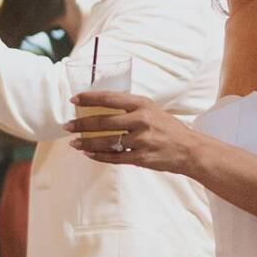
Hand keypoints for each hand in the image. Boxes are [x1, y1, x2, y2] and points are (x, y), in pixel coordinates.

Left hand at [66, 90, 201, 174]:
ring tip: (74, 142)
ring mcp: (141, 140)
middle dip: (81, 124)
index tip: (74, 100)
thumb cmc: (168, 128)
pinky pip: (114, 158)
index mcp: (142, 104)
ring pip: (106, 142)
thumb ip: (130, 107)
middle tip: (67, 126)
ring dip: (86, 143)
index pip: (110, 98)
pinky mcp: (141, 158)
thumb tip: (103, 105)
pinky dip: (99, 156)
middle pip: (103, 122)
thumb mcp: (152, 109)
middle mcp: (141, 120)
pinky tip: (88, 154)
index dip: (89, 98)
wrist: (189, 149)